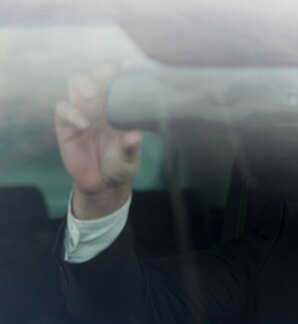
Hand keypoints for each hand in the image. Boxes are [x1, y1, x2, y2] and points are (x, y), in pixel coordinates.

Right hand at [55, 64, 142, 218]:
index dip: (124, 71)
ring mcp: (83, 111)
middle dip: (102, 72)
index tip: (130, 66)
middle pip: (97, 76)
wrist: (102, 185)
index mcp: (120, 107)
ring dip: (83, 86)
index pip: (121, 82)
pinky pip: (63, 109)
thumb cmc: (120, 164)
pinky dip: (72, 112)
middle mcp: (101, 104)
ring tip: (91, 97)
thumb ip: (131, 146)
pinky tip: (84, 123)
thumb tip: (136, 135)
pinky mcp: (66, 125)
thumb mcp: (129, 157)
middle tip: (107, 77)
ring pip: (76, 84)